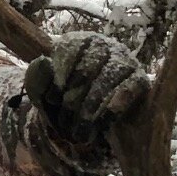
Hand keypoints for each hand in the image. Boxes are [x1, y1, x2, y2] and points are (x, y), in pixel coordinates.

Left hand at [24, 33, 146, 156]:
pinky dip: (109, 113)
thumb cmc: (66, 104)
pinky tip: (99, 127)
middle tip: (64, 125)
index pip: (68, 51)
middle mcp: (104, 45)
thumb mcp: (43, 92)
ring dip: (87, 112)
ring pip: (104, 82)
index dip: (58, 80)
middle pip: (86, 71)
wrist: (96, 124)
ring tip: (78, 133)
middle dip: (71, 102)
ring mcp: (125, 60)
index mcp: (78, 42)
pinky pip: (125, 93)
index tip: (52, 101)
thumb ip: (36, 78)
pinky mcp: (140, 80)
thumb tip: (44, 62)